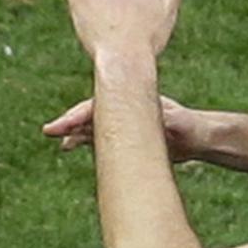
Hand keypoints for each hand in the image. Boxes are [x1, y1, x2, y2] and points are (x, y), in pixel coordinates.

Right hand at [42, 95, 206, 160]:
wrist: (198, 137)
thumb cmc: (189, 124)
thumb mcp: (175, 121)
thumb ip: (159, 121)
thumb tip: (148, 122)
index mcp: (131, 100)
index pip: (98, 106)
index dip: (78, 116)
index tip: (61, 125)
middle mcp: (124, 109)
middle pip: (90, 114)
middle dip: (70, 122)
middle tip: (49, 131)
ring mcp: (123, 123)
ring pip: (91, 126)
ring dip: (74, 133)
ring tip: (59, 142)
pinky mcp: (125, 137)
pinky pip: (98, 138)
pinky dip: (82, 141)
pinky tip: (68, 147)